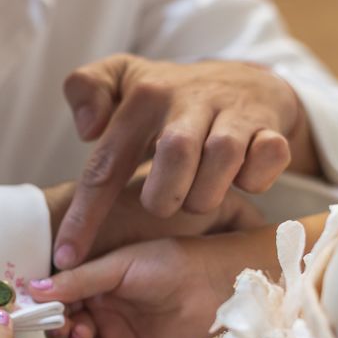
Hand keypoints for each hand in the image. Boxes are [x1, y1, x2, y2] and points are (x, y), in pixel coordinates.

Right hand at [30, 233, 271, 337]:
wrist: (211, 281)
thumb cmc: (168, 262)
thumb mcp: (117, 266)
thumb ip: (78, 280)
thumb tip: (33, 287)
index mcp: (95, 291)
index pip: (60, 307)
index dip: (48, 311)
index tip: (38, 311)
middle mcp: (104, 318)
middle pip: (67, 337)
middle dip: (61, 334)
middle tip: (67, 325)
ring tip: (87, 335)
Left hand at [54, 54, 316, 268]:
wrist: (241, 80)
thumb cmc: (170, 99)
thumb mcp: (122, 82)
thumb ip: (87, 92)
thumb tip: (87, 128)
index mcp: (144, 96)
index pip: (106, 163)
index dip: (85, 215)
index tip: (67, 257)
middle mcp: (188, 99)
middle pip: (172, 156)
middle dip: (164, 197)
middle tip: (163, 205)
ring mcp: (233, 110)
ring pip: (222, 156)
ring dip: (206, 193)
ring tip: (198, 195)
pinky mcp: (270, 124)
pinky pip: (267, 155)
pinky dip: (254, 178)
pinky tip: (241, 179)